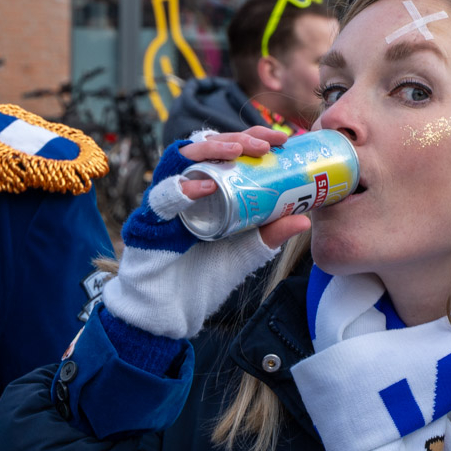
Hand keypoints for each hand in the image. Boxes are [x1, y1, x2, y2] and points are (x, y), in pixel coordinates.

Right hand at [99, 128, 312, 340]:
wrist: (173, 312)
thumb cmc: (206, 278)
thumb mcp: (246, 251)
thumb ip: (269, 234)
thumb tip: (305, 217)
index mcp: (205, 188)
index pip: (224, 150)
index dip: (250, 138)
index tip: (281, 140)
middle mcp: (181, 187)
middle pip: (203, 147)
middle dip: (235, 138)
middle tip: (264, 143)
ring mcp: (162, 202)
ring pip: (178, 160)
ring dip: (208, 150)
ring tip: (236, 152)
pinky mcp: (146, 223)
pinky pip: (161, 198)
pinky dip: (182, 189)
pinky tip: (205, 186)